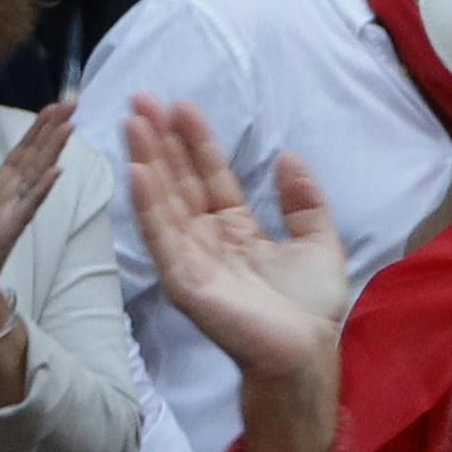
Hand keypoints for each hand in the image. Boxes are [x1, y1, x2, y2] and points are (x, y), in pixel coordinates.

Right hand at [120, 97, 349, 394]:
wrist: (305, 352)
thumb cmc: (309, 308)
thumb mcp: (318, 241)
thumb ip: (304, 201)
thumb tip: (287, 156)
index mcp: (234, 230)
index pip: (208, 177)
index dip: (195, 141)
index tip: (180, 105)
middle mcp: (205, 239)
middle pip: (179, 180)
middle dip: (160, 140)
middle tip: (141, 98)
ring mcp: (189, 258)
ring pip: (164, 200)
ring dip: (146, 160)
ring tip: (133, 122)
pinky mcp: (182, 279)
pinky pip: (162, 236)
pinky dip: (148, 204)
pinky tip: (138, 172)